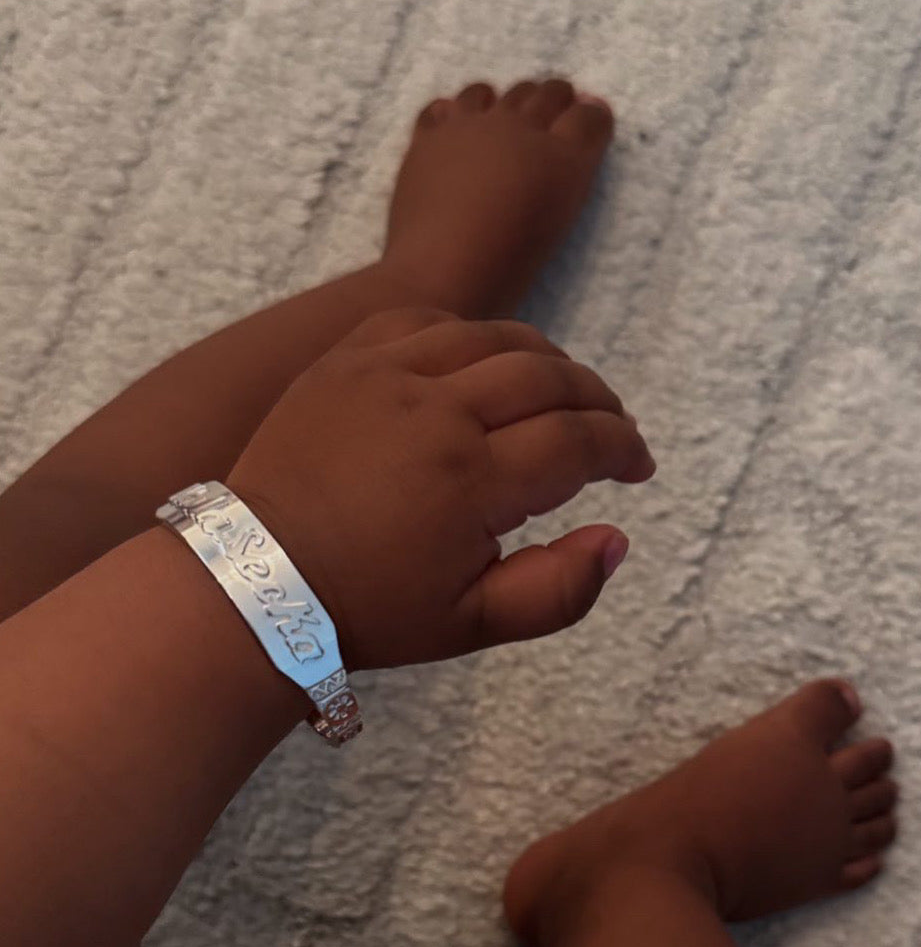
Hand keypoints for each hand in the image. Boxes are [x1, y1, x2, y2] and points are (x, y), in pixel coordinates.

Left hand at [226, 308, 653, 669]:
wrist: (258, 580)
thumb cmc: (371, 610)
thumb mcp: (473, 626)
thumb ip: (560, 592)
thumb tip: (617, 539)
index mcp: (472, 481)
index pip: (578, 441)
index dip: (622, 448)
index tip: (636, 465)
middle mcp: (436, 413)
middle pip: (549, 377)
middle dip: (598, 400)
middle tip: (611, 426)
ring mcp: (386, 375)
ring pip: (495, 337)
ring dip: (546, 359)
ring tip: (561, 390)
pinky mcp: (347, 360)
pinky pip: (427, 320)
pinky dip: (471, 334)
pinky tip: (483, 361)